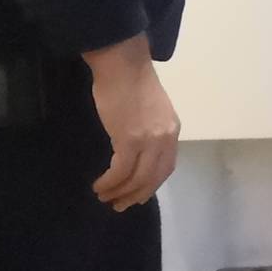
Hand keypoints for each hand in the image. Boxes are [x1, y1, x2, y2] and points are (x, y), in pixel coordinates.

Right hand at [83, 36, 179, 211]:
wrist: (122, 65)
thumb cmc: (130, 83)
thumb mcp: (150, 110)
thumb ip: (149, 130)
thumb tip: (137, 149)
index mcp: (172, 130)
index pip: (166, 166)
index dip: (152, 184)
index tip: (138, 195)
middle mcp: (166, 138)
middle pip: (154, 177)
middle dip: (136, 194)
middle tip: (119, 205)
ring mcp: (149, 140)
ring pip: (137, 178)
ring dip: (119, 192)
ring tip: (104, 197)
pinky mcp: (129, 140)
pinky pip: (121, 171)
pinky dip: (110, 182)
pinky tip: (100, 185)